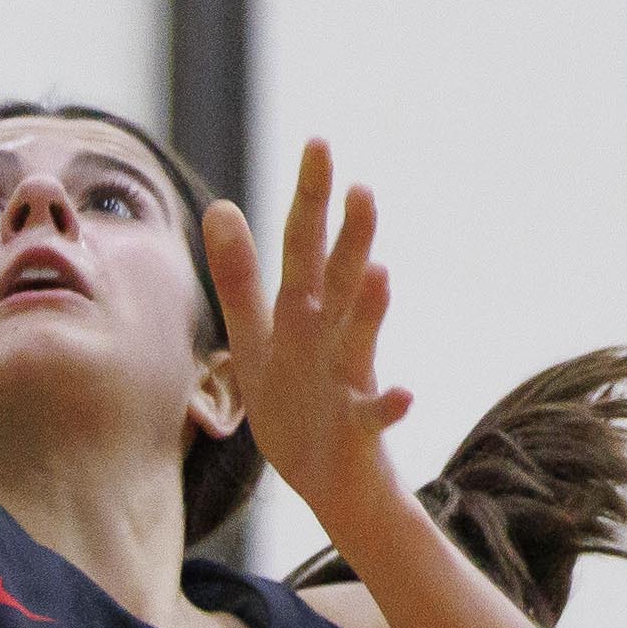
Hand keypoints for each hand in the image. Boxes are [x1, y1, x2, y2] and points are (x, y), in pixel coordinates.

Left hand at [201, 141, 411, 535]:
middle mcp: (332, 337)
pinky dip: (390, 406)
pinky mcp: (357, 430)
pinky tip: (405, 393)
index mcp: (304, 313)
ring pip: (360, 339)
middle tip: (362, 188)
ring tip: (382, 270)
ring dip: (371, 308)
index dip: (310, 197)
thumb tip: (221, 204)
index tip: (319, 142)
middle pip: (341, 280)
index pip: (305, 245)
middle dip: (350, 237)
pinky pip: (375, 417)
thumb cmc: (293, 404)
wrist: (328, 485)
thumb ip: (239, 275)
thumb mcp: (256, 336)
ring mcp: (348, 381)